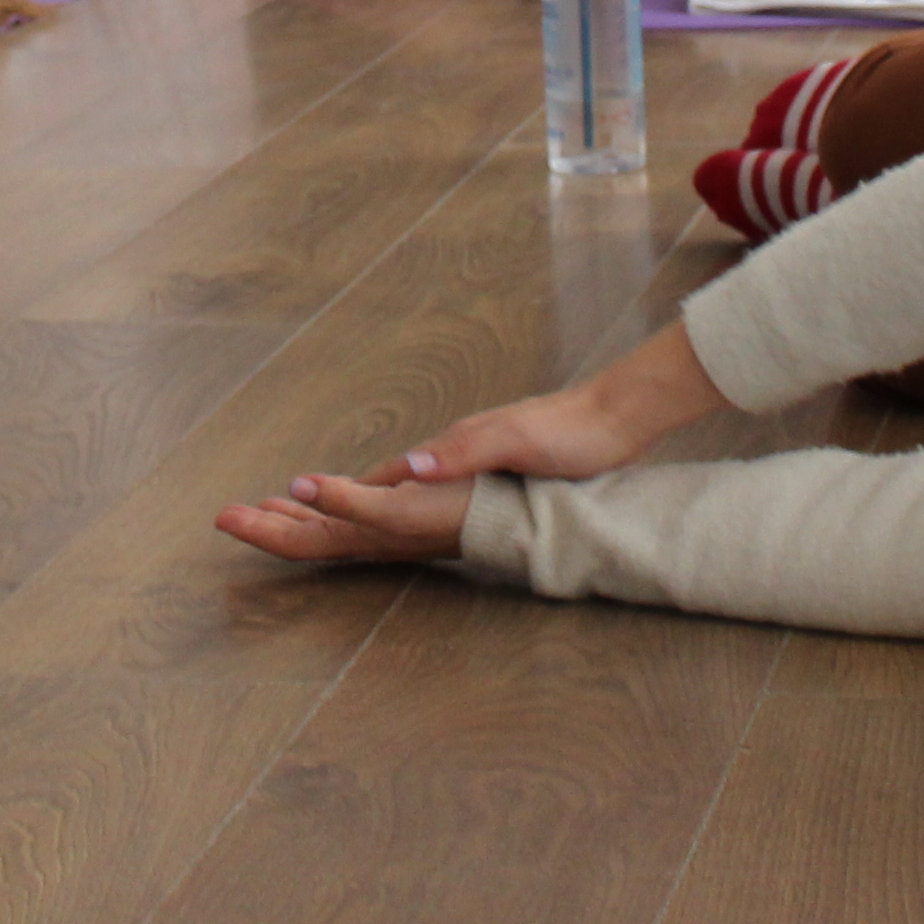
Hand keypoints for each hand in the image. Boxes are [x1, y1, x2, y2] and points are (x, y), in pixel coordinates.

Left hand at [215, 468, 472, 565]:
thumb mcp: (398, 508)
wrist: (520, 516)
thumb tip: (298, 488)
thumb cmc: (461, 510)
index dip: (259, 532)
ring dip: (290, 516)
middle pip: (305, 538)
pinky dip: (325, 499)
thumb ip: (348, 501)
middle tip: (226, 514)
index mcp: (361, 535)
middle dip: (264, 525)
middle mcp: (370, 536)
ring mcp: (387, 526)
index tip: (223, 518)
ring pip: (326, 526)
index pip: (298, 542)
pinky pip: (352, 509)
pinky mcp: (406, 510)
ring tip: (262, 505)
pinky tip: (321, 489)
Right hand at [348, 322, 727, 493]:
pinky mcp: (504, 463)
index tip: (305, 505)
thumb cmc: (572, 433)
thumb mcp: (517, 442)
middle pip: (398, 476)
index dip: (350, 492)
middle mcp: (461, 446)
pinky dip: (423, 495)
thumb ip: (463, 453)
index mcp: (457, 444)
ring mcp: (481, 452)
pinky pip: (448, 483)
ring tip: (361, 510)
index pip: (391, 475)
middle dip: (357, 493)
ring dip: (388, 494)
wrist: (618, 413)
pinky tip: (429, 503)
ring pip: (422, 479)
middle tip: (315, 510)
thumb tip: (408, 468)